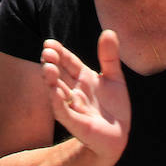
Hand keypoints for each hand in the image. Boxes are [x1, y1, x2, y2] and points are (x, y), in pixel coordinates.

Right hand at [41, 30, 130, 164]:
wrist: (119, 135)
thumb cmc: (113, 107)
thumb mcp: (114, 77)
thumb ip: (110, 56)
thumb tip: (109, 31)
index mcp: (83, 78)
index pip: (68, 62)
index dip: (60, 53)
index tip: (49, 43)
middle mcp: (74, 90)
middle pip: (60, 75)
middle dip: (52, 64)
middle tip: (46, 53)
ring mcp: (74, 106)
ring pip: (57, 92)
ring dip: (51, 80)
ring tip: (47, 67)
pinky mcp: (76, 123)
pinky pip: (64, 111)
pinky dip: (58, 101)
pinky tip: (54, 91)